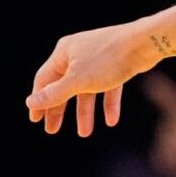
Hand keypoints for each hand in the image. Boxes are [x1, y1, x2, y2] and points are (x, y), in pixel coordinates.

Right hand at [25, 23, 153, 135]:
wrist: (145, 43)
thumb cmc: (108, 59)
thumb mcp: (78, 81)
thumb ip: (55, 94)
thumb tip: (30, 102)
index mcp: (63, 53)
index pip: (44, 80)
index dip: (38, 101)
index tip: (35, 120)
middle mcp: (78, 53)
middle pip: (64, 86)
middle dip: (59, 109)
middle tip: (52, 130)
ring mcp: (98, 59)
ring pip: (87, 90)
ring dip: (85, 111)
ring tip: (85, 133)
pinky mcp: (117, 64)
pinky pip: (108, 87)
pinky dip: (108, 103)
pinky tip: (111, 121)